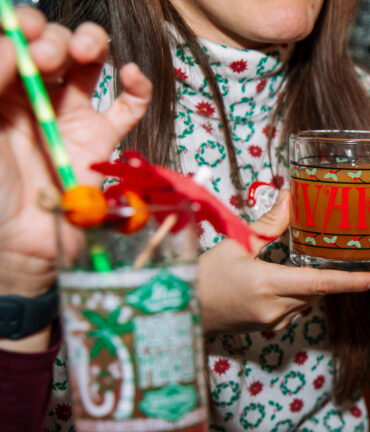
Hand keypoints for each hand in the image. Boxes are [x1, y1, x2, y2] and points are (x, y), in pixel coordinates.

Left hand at [0, 7, 151, 300]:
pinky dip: (136, 86)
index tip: (26, 33)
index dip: (25, 28)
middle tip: (50, 56)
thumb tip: (11, 43)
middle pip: (54, 45)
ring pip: (91, 64)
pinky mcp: (101, 141)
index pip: (16, 42)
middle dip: (55, 38)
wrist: (19, 244)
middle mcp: (35, 97)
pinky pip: (127, 107)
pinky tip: (130, 74)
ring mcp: (71, 117)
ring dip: (92, 45)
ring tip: (87, 53)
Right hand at [198, 191, 369, 333]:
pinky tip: (285, 280)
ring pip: (308, 300)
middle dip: (329, 274)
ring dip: (310, 283)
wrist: (181, 310)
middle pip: (317, 290)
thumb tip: (292, 198)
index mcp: (266, 285)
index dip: (351, 282)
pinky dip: (298, 294)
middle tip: (345, 255)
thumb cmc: (202, 276)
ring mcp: (274, 322)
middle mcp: (274, 308)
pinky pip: (296, 309)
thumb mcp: (235, 243)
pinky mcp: (271, 328)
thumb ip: (270, 225)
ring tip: (304, 263)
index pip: (319, 284)